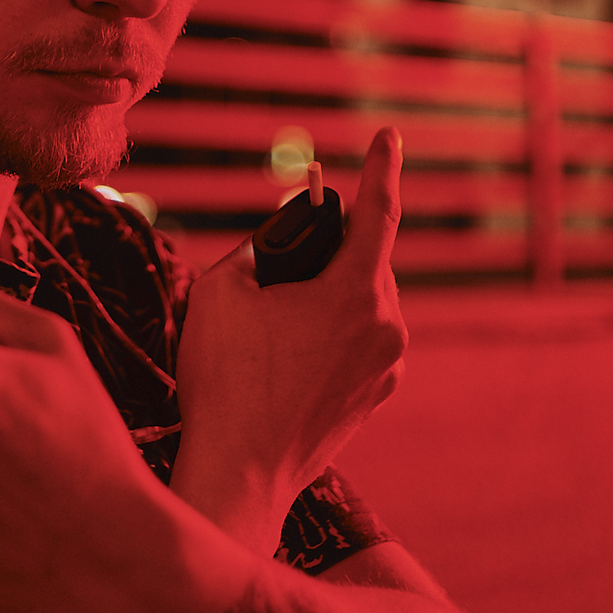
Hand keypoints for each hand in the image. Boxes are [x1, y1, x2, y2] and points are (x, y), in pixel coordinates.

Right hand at [170, 127, 407, 554]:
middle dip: (324, 252)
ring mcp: (387, 369)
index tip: (390, 138)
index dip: (382, 169)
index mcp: (357, 295)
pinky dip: (326, 334)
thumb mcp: (221, 291)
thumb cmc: (226, 381)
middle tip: (276, 264)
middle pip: (362, 263)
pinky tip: (282, 357)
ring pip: (359, 305)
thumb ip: (256, 251)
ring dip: (323, 297)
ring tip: (268, 327)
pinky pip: (356, 343)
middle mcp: (388, 329)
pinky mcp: (375, 398)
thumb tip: (275, 249)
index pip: (378, 214)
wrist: (240, 474)